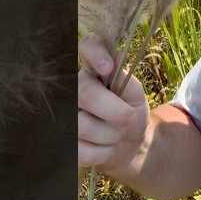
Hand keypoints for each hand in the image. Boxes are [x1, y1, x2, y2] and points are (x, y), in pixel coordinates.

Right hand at [77, 37, 150, 172]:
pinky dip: (103, 152)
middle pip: (84, 93)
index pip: (87, 47)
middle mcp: (75, 88)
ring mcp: (66, 116)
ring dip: (111, 134)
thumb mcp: (134, 94)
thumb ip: (124, 78)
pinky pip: (82, 151)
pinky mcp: (66, 143)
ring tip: (118, 133)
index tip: (108, 67)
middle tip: (130, 118)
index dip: (94, 54)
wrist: (131, 144)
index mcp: (93, 70)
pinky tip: (107, 147)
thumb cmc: (131, 111)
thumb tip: (116, 57)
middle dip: (114, 111)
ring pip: (82, 125)